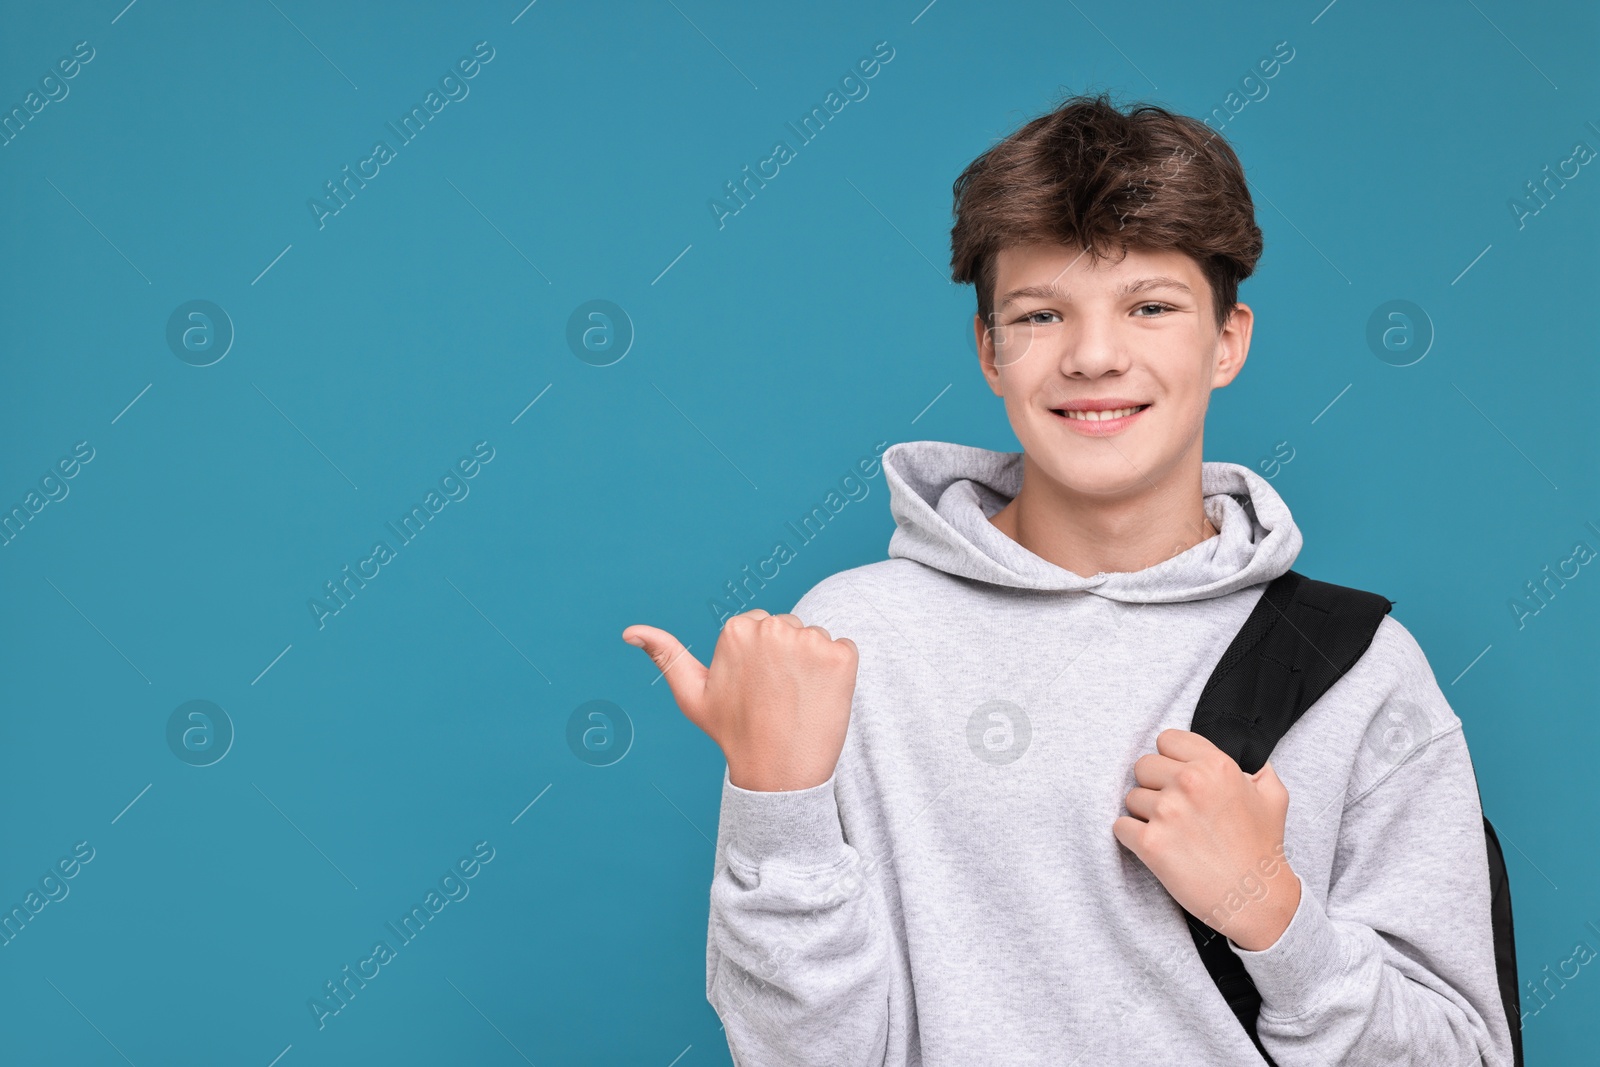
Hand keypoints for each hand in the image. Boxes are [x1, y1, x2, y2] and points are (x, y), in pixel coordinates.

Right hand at [621, 610, 858, 792]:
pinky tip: (821, 698)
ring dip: (812, 665)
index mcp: (736, 628)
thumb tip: (629, 632)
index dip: (759, 661)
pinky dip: (838, 673)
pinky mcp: (841, 657)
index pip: (760, 627)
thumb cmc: (733, 734)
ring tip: (797, 701)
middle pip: (789, 629)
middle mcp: (772, 627)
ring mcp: (809, 641)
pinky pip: (844, 651)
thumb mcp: (693, 695)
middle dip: (785, 658)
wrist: (778, 774)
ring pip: (815, 640)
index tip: (754, 690)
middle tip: (776, 699)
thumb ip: (666, 656)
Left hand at [1112, 729, 1300, 951]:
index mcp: (1215, 765)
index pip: (1166, 740)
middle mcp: (1189, 783)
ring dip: (1145, 814)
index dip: (1171, 760)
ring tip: (1172, 833)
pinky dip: (1132, 837)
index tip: (1179, 778)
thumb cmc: (1263, 850)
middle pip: (1143, 766)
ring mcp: (1167, 812)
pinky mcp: (1150, 843)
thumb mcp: (1274, 797)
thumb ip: (1259, 770)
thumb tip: (1252, 761)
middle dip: (1155, 785)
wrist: (1256, 899)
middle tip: (1175, 810)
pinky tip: (1155, 847)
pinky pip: (1120, 826)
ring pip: (1131, 798)